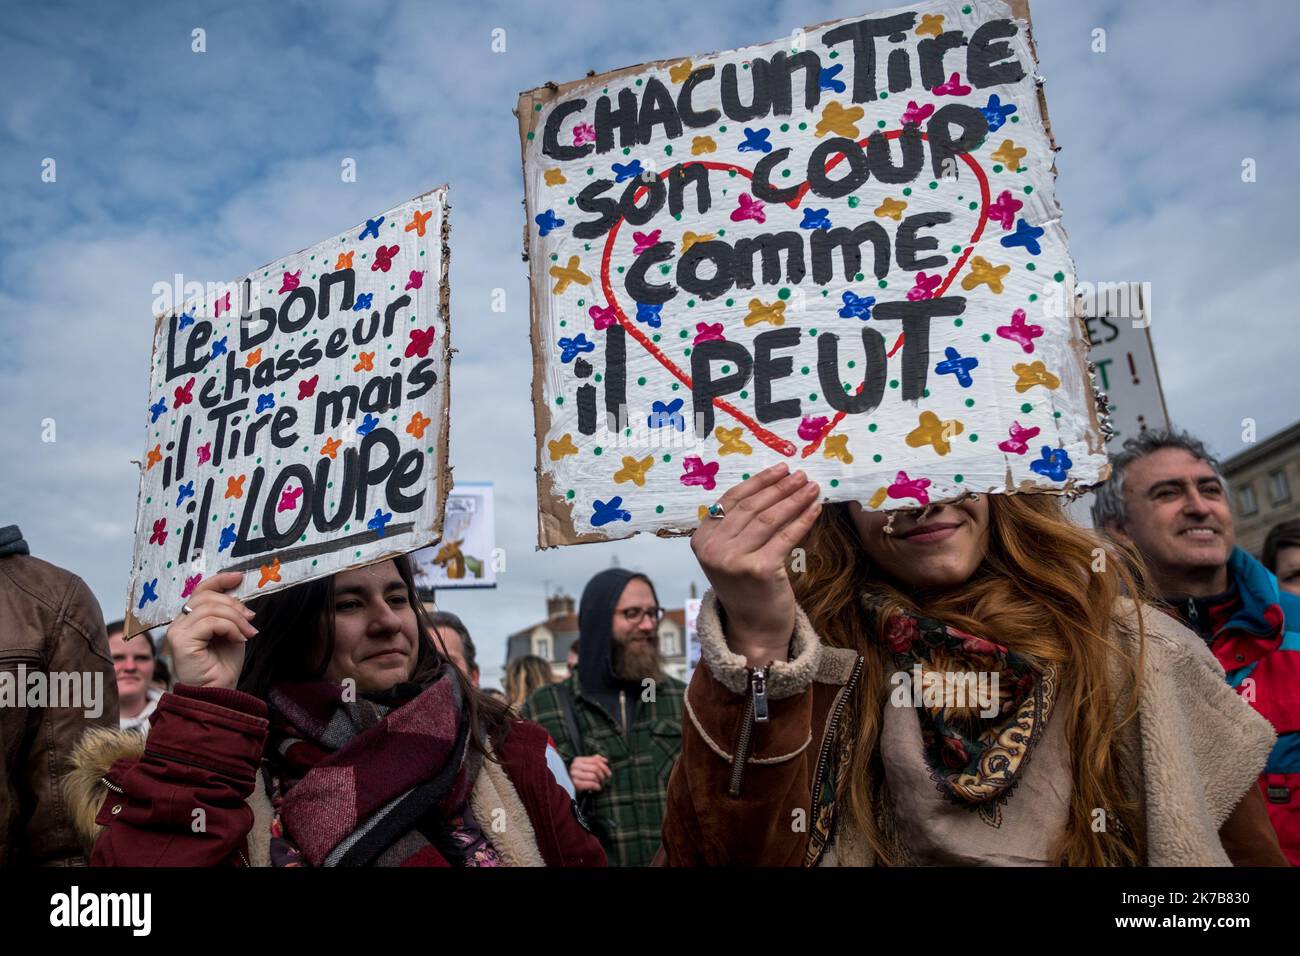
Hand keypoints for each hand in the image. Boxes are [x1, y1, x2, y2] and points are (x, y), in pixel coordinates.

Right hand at [165, 571, 257, 689]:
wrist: (217, 692)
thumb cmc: (222, 666)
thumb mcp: (231, 632)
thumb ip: (229, 613)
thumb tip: (239, 594)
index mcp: (190, 618)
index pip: (201, 590)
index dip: (220, 580)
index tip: (239, 577)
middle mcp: (179, 622)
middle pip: (207, 596)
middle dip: (234, 605)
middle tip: (251, 620)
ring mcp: (177, 631)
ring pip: (210, 608)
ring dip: (236, 618)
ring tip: (248, 633)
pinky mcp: (180, 641)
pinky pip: (210, 622)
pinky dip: (230, 628)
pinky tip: (239, 639)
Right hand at [570, 754, 611, 792]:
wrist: (566, 789)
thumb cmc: (580, 778)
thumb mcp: (585, 767)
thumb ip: (595, 761)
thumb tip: (606, 761)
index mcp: (578, 760)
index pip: (596, 760)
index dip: (605, 767)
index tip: (609, 774)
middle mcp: (575, 766)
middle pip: (596, 768)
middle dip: (603, 776)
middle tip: (604, 781)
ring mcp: (574, 775)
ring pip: (594, 776)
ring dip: (600, 782)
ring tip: (600, 785)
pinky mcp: (574, 784)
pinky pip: (591, 784)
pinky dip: (597, 786)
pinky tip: (598, 788)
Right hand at [691, 463, 820, 666]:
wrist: (754, 628)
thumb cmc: (746, 588)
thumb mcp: (731, 553)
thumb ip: (737, 525)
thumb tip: (771, 486)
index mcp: (701, 539)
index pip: (732, 500)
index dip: (759, 482)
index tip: (781, 470)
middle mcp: (712, 548)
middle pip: (752, 507)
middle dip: (780, 488)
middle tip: (801, 475)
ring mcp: (733, 560)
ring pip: (769, 519)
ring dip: (794, 499)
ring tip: (811, 487)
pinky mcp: (758, 570)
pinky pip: (785, 537)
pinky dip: (803, 520)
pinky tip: (815, 509)